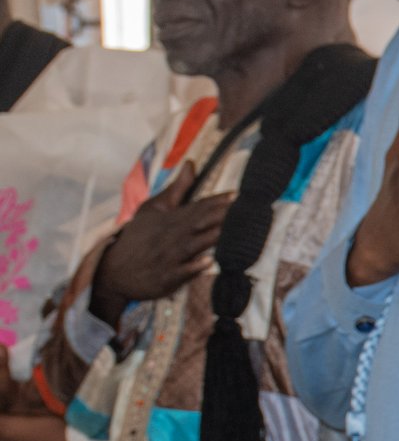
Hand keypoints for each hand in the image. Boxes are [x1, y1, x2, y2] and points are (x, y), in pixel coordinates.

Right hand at [90, 163, 233, 323]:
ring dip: (212, 238)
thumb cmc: (138, 236)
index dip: (217, 202)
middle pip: (199, 223)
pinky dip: (193, 267)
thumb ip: (177, 188)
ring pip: (193, 245)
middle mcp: (171, 236)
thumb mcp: (153, 209)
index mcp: (171, 219)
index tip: (237, 195)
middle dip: (220, 216)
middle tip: (243, 211)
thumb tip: (192, 163)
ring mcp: (169, 257)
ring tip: (231, 232)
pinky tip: (208, 262)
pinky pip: (181, 272)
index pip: (197, 207)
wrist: (113, 270)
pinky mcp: (166, 277)